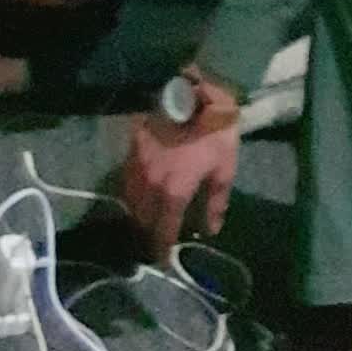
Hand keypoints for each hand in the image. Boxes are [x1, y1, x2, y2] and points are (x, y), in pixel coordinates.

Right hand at [122, 84, 239, 257]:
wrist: (183, 89)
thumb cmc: (211, 128)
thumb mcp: (224, 164)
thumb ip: (216, 201)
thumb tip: (210, 229)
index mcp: (173, 193)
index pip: (162, 230)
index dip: (162, 249)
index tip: (163, 262)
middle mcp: (148, 186)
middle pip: (142, 220)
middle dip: (148, 235)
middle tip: (157, 244)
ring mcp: (135, 169)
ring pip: (131, 204)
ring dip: (139, 217)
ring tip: (149, 223)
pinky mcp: (129, 154)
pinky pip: (127, 185)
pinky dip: (133, 197)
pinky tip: (142, 197)